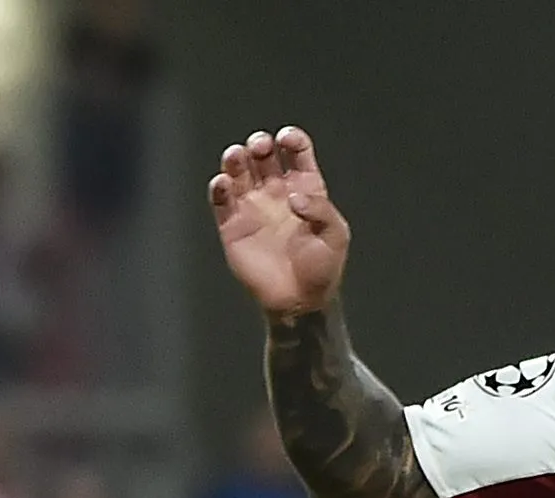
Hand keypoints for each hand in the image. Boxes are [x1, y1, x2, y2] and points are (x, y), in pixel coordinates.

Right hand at [211, 127, 349, 319]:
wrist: (299, 301)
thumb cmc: (322, 269)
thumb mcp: (335, 235)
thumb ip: (321, 210)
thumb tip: (293, 197)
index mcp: (305, 188)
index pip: (295, 151)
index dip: (290, 139)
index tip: (285, 140)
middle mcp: (276, 193)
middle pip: (262, 155)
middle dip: (259, 144)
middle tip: (259, 147)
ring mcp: (253, 208)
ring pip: (238, 171)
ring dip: (235, 158)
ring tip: (236, 157)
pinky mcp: (232, 226)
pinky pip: (220, 200)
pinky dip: (218, 187)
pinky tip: (223, 183)